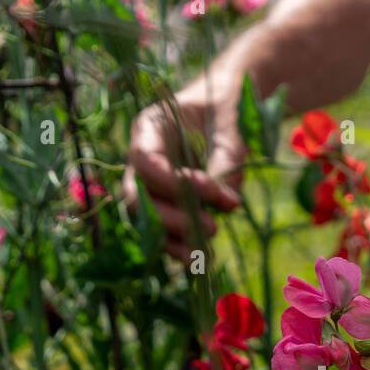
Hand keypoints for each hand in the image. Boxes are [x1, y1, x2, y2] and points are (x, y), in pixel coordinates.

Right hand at [123, 80, 245, 261]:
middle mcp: (142, 160)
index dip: (171, 181)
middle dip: (171, 218)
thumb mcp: (230, 128)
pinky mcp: (166, 205)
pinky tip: (199, 259)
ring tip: (204, 252)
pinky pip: (163, 231)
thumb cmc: (224, 110)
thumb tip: (228, 205)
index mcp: (149, 129)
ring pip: (147, 221)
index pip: (144, 161)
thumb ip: (226, 161)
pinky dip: (178, 247)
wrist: (224, 110)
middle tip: (211, 226)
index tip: (209, 189)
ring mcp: (152, 185)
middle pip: (140, 197)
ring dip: (173, 240)